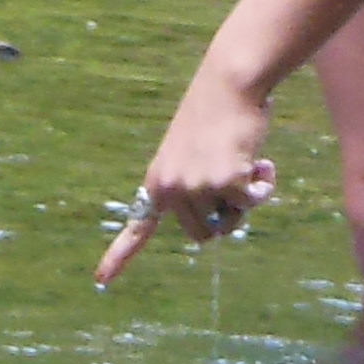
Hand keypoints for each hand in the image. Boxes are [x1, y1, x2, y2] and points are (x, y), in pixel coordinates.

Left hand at [96, 68, 276, 286]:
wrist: (229, 83)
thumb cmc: (215, 116)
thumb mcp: (192, 157)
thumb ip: (195, 191)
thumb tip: (215, 229)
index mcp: (157, 182)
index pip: (137, 226)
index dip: (119, 256)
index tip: (100, 280)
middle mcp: (171, 189)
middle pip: (202, 234)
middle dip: (223, 216)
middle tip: (234, 182)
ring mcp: (197, 187)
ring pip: (229, 222)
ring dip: (245, 200)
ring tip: (248, 164)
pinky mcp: (226, 181)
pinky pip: (252, 203)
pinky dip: (263, 187)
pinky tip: (262, 163)